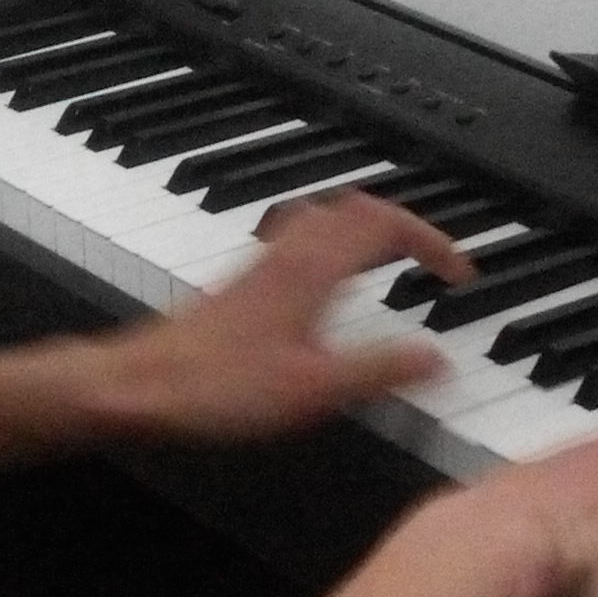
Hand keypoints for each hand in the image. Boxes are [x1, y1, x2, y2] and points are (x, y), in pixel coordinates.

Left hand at [91, 186, 470, 444]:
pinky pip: (299, 240)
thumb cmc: (216, 388)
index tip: (459, 272)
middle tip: (432, 258)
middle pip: (357, 206)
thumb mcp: (316, 390)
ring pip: (324, 217)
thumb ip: (382, 370)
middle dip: (405, 224)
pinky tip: (328, 287)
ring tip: (391, 259)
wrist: (138, 387)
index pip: (388, 223)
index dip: (434, 241)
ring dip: (365, 228)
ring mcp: (261, 264)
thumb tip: (439, 359)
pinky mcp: (242, 284)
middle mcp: (287, 253)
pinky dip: (332, 247)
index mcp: (313, 268)